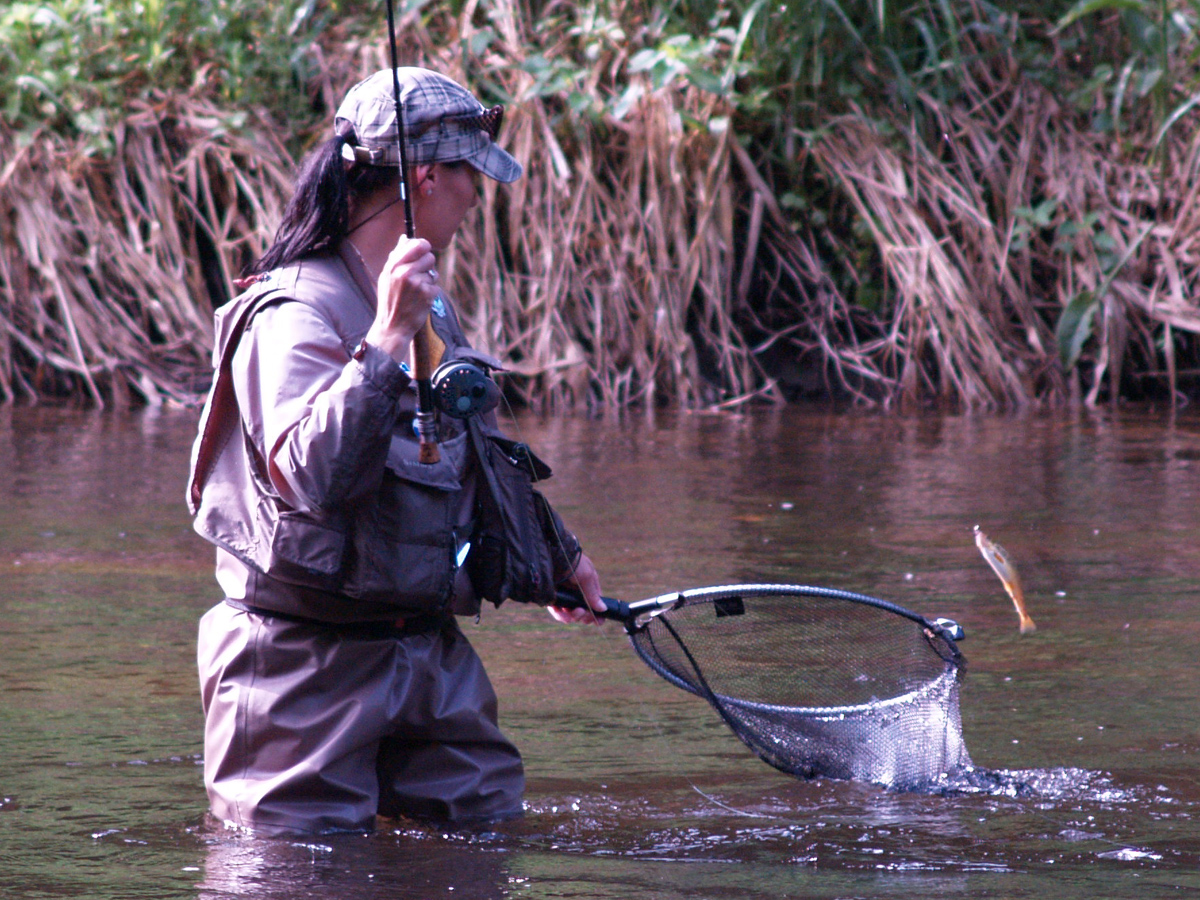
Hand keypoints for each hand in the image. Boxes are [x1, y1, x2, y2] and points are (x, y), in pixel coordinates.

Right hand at [364, 235, 439, 363]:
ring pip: (433, 272)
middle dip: (428, 265)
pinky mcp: (427, 294)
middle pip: (429, 256)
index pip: (416, 244)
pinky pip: (435, 286)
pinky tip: (420, 301)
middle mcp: (404, 272)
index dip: (423, 246)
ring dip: (428, 281)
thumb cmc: (390, 301)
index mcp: (393, 266)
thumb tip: (405, 238)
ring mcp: (416, 283)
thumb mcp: (386, 277)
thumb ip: (396, 257)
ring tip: (416, 291)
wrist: (392, 326)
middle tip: (420, 275)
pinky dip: (430, 293)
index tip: (424, 250)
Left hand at [547, 553, 604, 624]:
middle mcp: (576, 591)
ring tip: (574, 612)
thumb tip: (603, 609)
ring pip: (570, 614)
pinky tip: (565, 615)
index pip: (594, 603)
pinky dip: (562, 615)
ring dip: (574, 616)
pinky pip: (558, 612)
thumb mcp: (587, 577)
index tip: (598, 621)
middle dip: (584, 616)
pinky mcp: (552, 598)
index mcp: (588, 585)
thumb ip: (593, 595)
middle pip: (583, 611)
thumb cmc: (573, 562)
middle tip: (582, 613)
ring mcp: (564, 595)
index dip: (596, 614)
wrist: (553, 555)